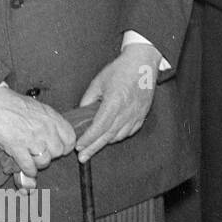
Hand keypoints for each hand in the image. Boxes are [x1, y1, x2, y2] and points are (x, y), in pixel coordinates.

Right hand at [0, 85, 77, 180]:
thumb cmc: (15, 104)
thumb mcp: (40, 109)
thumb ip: (50, 122)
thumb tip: (56, 134)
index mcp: (53, 119)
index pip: (70, 139)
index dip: (66, 147)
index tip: (60, 149)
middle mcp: (46, 129)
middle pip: (58, 152)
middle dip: (52, 155)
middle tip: (44, 154)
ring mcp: (32, 139)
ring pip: (44, 161)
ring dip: (39, 164)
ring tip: (34, 161)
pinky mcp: (16, 147)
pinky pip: (28, 165)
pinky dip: (28, 170)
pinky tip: (27, 169)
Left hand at [76, 42, 160, 161]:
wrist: (142, 63)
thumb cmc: (121, 70)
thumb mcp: (98, 82)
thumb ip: (88, 100)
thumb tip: (82, 113)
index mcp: (114, 102)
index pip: (99, 127)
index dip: (88, 139)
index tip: (79, 146)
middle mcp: (127, 111)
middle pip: (108, 136)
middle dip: (94, 148)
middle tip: (83, 157)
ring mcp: (136, 114)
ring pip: (119, 136)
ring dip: (106, 142)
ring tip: (94, 145)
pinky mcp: (142, 114)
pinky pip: (130, 131)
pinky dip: (119, 136)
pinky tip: (111, 136)